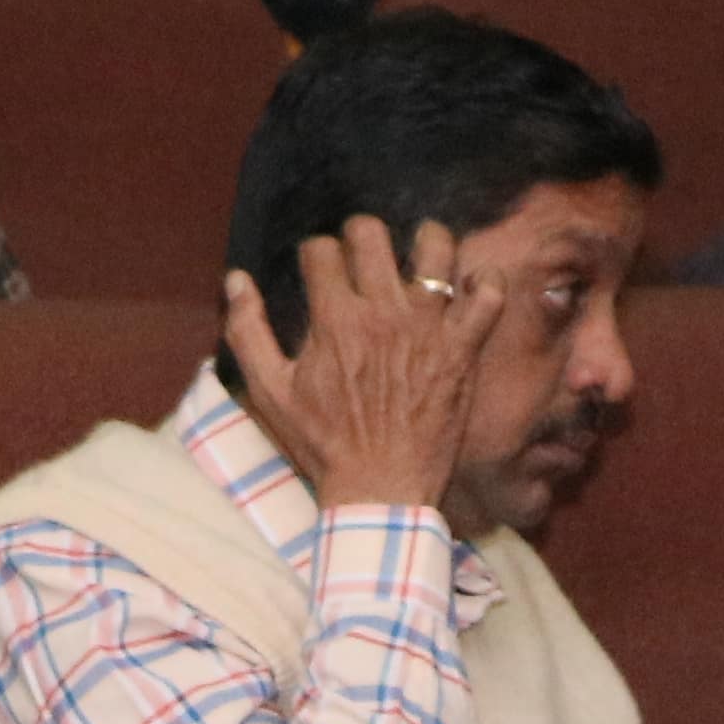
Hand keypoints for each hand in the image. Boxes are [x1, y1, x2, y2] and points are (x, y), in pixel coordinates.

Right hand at [220, 213, 506, 517]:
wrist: (379, 488)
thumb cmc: (322, 444)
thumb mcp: (270, 391)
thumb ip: (247, 331)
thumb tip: (236, 279)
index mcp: (334, 320)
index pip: (322, 251)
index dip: (315, 254)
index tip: (318, 269)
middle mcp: (382, 313)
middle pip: (371, 235)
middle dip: (360, 234)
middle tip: (361, 254)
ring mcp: (427, 327)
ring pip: (435, 248)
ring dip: (426, 241)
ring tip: (420, 253)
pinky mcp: (462, 348)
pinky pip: (488, 294)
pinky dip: (484, 281)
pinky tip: (470, 285)